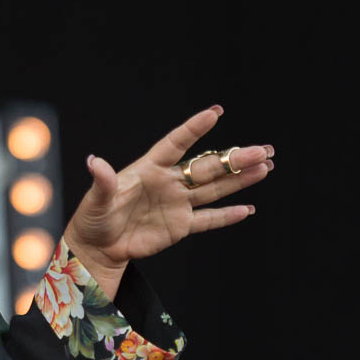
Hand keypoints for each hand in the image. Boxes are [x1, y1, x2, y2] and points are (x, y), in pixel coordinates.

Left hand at [63, 105, 273, 283]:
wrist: (98, 247)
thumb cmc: (93, 218)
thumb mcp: (96, 200)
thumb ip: (102, 181)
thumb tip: (93, 161)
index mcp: (149, 169)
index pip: (176, 144)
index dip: (195, 129)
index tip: (216, 112)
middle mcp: (169, 182)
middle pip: (206, 167)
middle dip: (234, 158)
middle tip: (261, 150)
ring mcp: (177, 204)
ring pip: (214, 189)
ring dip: (239, 179)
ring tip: (265, 167)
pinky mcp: (180, 226)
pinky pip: (209, 219)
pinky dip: (228, 216)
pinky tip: (247, 209)